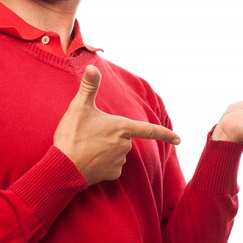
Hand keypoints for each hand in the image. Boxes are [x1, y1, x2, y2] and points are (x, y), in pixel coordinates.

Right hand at [54, 65, 180, 184]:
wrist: (63, 167)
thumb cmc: (72, 136)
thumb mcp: (79, 107)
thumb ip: (89, 86)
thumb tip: (92, 67)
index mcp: (122, 127)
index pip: (150, 130)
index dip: (166, 134)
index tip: (179, 139)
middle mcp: (125, 146)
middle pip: (123, 138)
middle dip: (110, 136)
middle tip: (88, 135)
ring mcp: (119, 161)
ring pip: (117, 152)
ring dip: (106, 149)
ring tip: (86, 147)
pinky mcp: (112, 174)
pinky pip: (111, 166)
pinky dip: (102, 163)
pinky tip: (89, 161)